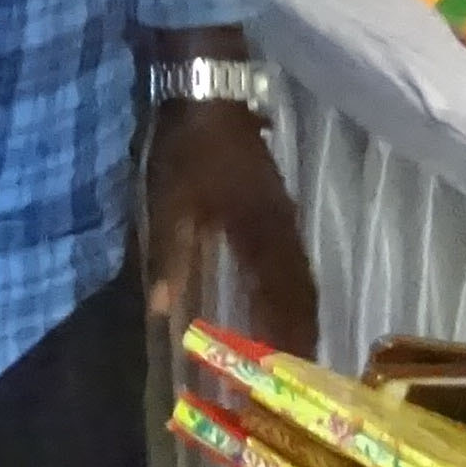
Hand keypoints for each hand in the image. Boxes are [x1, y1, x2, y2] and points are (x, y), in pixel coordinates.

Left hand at [144, 103, 316, 357]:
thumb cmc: (189, 148)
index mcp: (262, 233)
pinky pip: (295, 260)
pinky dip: (295, 290)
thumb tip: (161, 312)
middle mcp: (283, 230)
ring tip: (300, 350)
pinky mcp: (277, 207)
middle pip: (303, 292)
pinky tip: (284, 303)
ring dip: (302, 314)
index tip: (290, 374)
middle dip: (304, 334)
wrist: (210, 91)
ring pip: (303, 276)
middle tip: (303, 375)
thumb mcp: (170, 201)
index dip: (288, 336)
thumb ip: (169, 256)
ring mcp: (284, 216)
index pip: (284, 298)